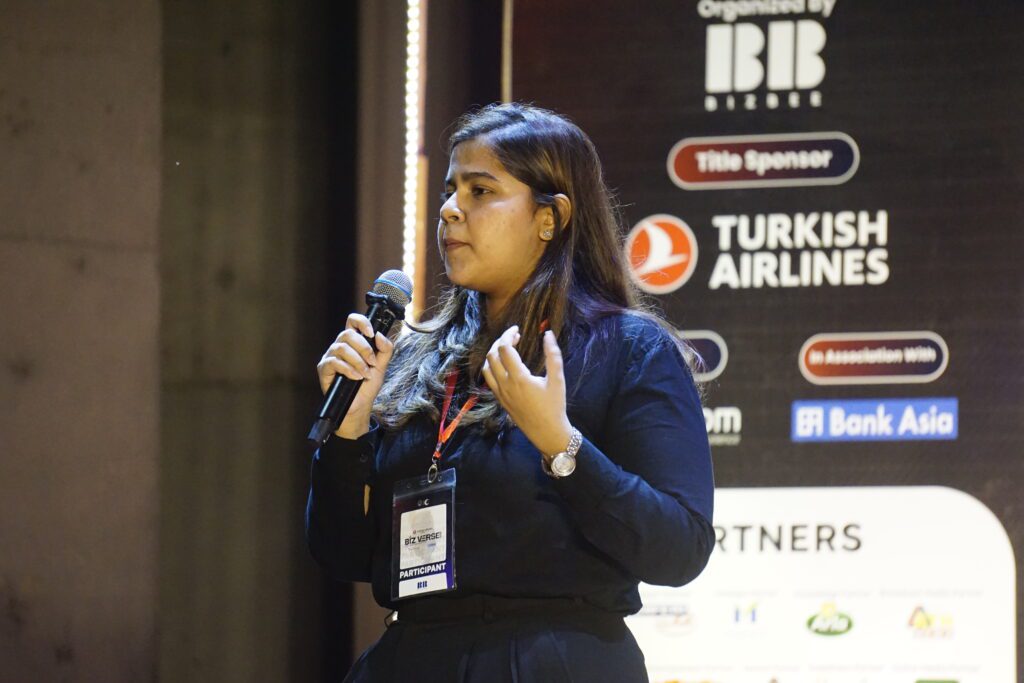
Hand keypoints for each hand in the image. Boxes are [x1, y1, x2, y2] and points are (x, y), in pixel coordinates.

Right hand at [316, 313, 394, 437]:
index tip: (371, 333)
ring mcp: (331, 357)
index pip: (352, 321)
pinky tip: (356, 377)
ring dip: (357, 361)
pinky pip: (334, 362)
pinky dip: (348, 369)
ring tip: (365, 374)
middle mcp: (340, 346)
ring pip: (341, 347)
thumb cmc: (368, 385)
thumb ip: (385, 349)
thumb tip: (380, 334)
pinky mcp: (324, 369)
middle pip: (347, 333)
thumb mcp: (382, 366)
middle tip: (372, 362)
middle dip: (364, 348)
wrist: (360, 405)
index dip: (361, 322)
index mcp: (353, 342)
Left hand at [481, 326, 572, 458]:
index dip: (508, 335)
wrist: (547, 432)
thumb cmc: (554, 406)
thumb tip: (548, 334)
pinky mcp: (500, 400)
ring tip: (506, 348)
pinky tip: (505, 365)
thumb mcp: (557, 380)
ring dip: (493, 354)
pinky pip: (489, 379)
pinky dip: (492, 367)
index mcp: (519, 378)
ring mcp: (500, 393)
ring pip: (486, 367)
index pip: (505, 348)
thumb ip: (553, 355)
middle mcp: (505, 385)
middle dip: (500, 341)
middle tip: (513, 337)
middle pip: (492, 355)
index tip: (517, 330)